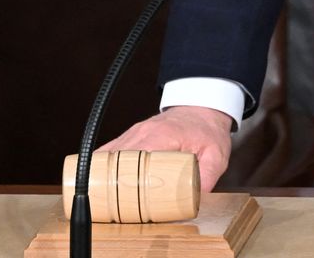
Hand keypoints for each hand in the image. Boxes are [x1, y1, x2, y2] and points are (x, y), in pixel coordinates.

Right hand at [98, 106, 234, 191]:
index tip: (122, 199)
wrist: (202, 108)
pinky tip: (97, 183)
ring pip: (107, 156)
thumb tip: (196, 200)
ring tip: (99, 199)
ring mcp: (133, 134)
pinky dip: (100, 167)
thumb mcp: (216, 154)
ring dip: (102, 176)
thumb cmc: (207, 131)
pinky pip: (108, 152)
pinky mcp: (129, 138)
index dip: (125, 179)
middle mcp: (142, 134)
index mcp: (162, 136)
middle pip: (115, 160)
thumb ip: (208, 177)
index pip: (135, 159)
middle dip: (109, 183)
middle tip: (108, 206)